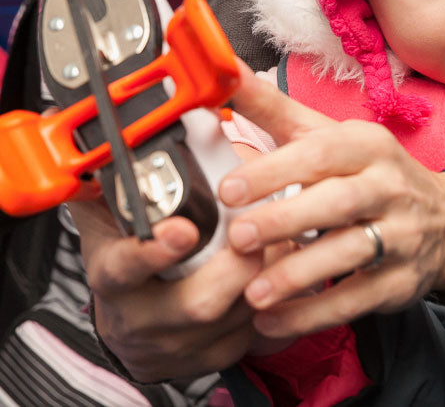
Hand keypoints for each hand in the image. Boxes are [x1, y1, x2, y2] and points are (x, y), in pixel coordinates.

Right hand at [68, 196, 262, 381]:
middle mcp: (143, 317)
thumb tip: (116, 137)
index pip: (125, 267)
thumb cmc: (127, 259)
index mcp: (115, 276)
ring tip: (281, 241)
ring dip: (264, 277)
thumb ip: (114, 182)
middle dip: (235, 267)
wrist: (132, 323)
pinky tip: (278, 272)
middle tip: (256, 233)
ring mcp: (179, 344)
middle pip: (196, 303)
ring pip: (233, 319)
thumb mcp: (111, 219)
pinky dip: (272, 302)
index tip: (184, 229)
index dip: (153, 250)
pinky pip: (252, 335)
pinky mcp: (211, 358)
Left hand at [219, 60, 444, 338]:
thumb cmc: (366, 170)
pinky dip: (314, 313)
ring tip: (252, 293)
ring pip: (351, 254)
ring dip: (299, 275)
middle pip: (338, 203)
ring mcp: (401, 235)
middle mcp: (389, 186)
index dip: (275, 170)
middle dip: (286, 221)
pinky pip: (357, 299)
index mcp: (366, 145)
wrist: (442, 218)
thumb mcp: (325, 134)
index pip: (321, 154)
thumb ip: (270, 108)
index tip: (228, 189)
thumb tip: (221, 70)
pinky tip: (272, 321)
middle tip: (237, 238)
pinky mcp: (400, 281)